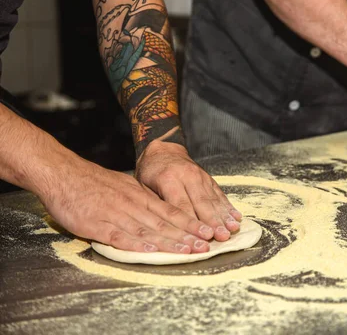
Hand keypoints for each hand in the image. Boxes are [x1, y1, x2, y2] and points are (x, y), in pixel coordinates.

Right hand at [41, 158, 211, 253]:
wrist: (62, 173)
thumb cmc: (93, 181)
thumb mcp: (124, 185)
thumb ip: (141, 198)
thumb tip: (160, 209)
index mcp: (139, 196)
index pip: (170, 211)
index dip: (190, 224)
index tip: (206, 233)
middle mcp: (132, 204)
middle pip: (163, 222)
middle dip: (186, 236)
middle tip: (205, 246)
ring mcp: (115, 214)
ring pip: (146, 230)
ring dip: (168, 242)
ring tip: (186, 251)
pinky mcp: (96, 224)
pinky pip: (118, 235)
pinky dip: (135, 244)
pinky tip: (149, 250)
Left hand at [135, 140, 241, 241]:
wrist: (163, 151)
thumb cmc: (150, 173)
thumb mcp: (144, 187)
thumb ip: (156, 205)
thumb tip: (165, 229)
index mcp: (168, 179)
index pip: (181, 206)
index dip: (191, 223)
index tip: (199, 237)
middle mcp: (187, 176)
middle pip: (202, 203)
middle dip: (213, 222)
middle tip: (222, 236)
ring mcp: (200, 176)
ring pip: (213, 199)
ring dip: (224, 215)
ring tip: (233, 228)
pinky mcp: (209, 179)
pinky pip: (219, 194)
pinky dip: (228, 206)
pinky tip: (236, 216)